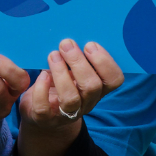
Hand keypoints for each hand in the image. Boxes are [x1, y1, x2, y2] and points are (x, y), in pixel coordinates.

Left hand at [16, 40, 124, 155]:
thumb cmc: (59, 84)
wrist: (40, 114)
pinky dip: (42, 89)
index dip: (105, 62)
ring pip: (71, 98)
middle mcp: (86, 103)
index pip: (114, 79)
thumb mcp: (71, 70)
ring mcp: (66, 114)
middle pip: (92, 87)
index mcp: (98, 89)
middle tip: (66, 44)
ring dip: (61, 74)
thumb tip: (71, 35)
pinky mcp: (45, 119)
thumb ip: (75, 56)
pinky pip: (44, 108)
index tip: (89, 44)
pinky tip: (42, 75)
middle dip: (79, 63)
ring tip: (53, 55)